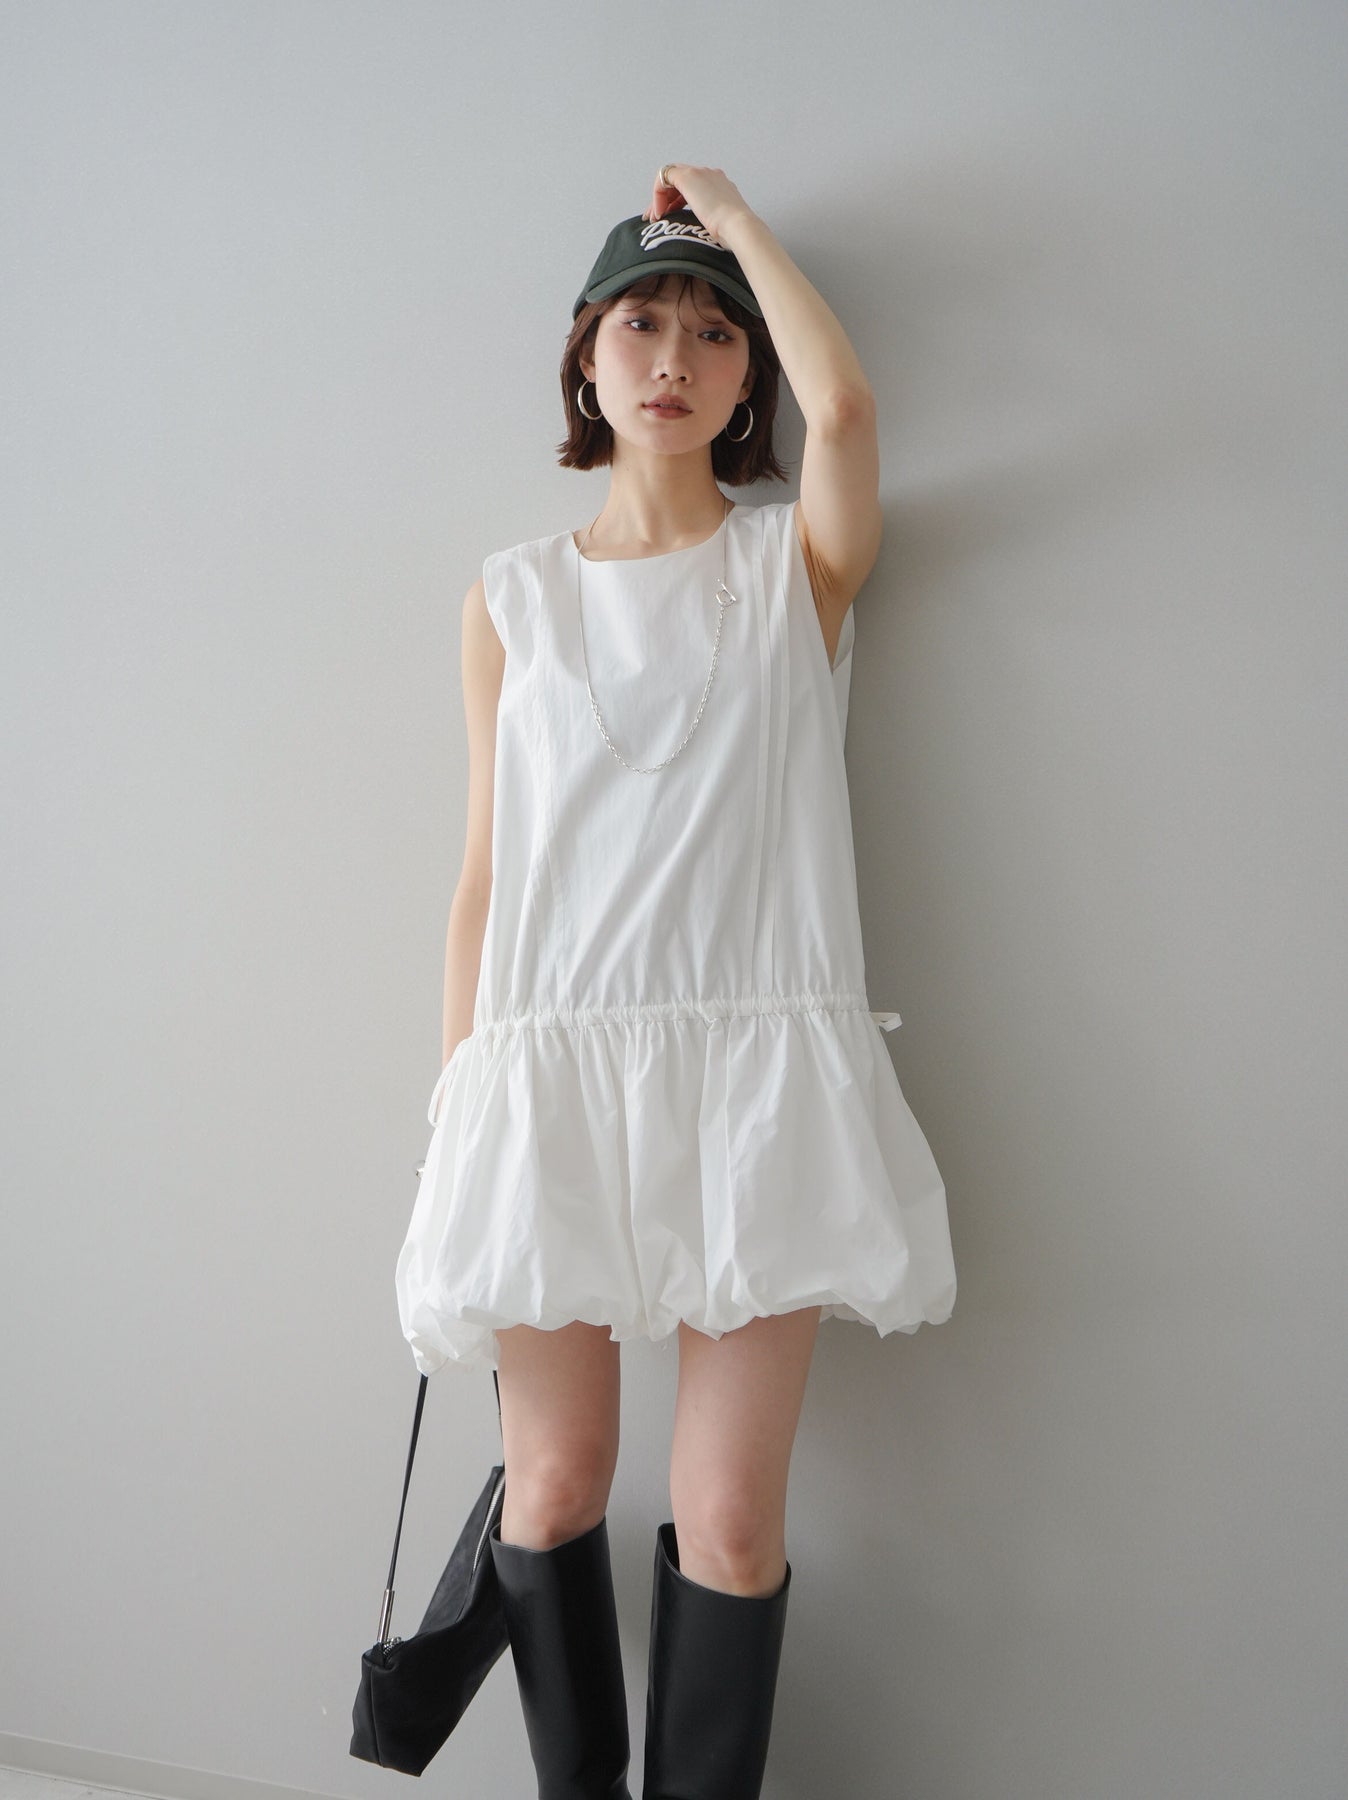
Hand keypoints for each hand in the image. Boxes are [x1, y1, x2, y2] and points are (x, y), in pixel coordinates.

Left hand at [640, 164, 754, 240]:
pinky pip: (663, 178)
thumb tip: (707, 233)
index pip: (693, 187)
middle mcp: (709, 175)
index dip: (678, 201)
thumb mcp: (722, 224)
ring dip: (660, 199)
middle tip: (658, 218)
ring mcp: (699, 173)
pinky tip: (660, 213)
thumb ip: (713, 221)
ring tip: (656, 218)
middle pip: (679, 181)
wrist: (738, 226)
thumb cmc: (733, 232)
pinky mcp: (687, 176)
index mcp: (720, 185)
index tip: (672, 218)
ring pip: (670, 179)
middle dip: (666, 199)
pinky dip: (658, 195)